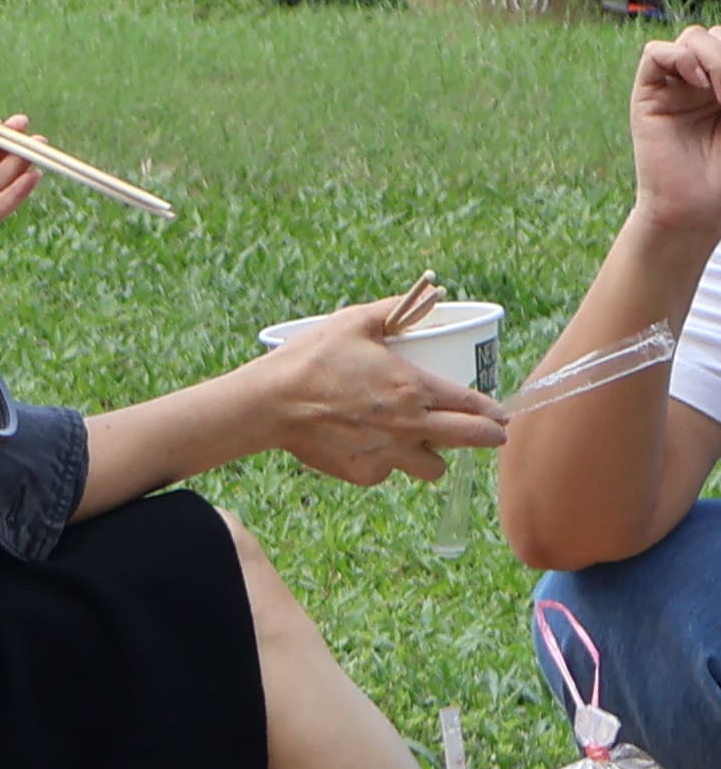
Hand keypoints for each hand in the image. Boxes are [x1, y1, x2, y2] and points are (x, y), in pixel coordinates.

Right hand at [253, 303, 508, 486]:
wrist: (268, 404)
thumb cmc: (310, 359)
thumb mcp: (353, 323)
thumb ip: (395, 311)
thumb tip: (426, 295)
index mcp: (414, 388)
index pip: (474, 405)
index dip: (494, 410)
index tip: (500, 412)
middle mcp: (409, 425)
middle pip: (473, 440)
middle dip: (489, 436)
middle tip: (490, 433)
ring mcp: (387, 454)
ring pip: (434, 468)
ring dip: (435, 455)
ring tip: (423, 442)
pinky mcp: (363, 473)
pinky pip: (390, 473)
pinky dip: (387, 462)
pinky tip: (371, 445)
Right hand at [632, 27, 720, 236]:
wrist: (695, 206)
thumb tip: (712, 46)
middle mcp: (704, 80)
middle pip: (715, 35)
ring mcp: (676, 85)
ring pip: (691, 37)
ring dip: (709, 55)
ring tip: (716, 89)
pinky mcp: (648, 94)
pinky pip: (656, 53)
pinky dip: (677, 57)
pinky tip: (698, 82)